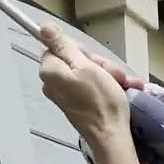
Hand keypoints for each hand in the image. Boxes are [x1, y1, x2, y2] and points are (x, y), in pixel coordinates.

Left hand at [37, 24, 145, 148]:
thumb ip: (63, 46)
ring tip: (120, 83)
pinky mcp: (75, 103)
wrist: (111, 135)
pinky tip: (119, 89)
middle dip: (97, 63)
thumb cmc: (101, 101)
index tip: (94, 61)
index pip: (59, 46)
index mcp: (50, 71)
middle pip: (74, 59)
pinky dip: (104, 85)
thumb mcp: (85, 66)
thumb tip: (43, 27)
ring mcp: (63, 94)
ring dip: (105, 73)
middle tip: (112, 74)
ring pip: (85, 71)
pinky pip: (88, 85)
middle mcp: (52, 82)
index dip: (80, 50)